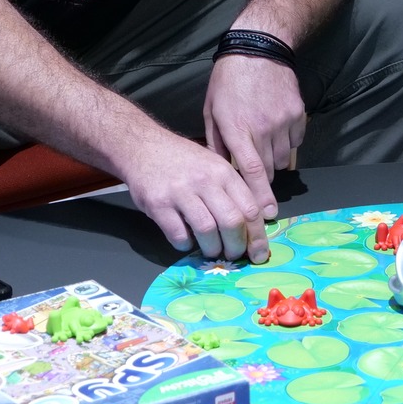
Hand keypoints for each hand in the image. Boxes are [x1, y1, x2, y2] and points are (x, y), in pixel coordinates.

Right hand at [119, 126, 271, 262]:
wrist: (143, 147)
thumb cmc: (184, 161)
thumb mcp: (214, 166)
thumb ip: (233, 191)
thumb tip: (253, 226)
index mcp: (224, 172)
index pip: (250, 209)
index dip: (257, 236)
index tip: (259, 254)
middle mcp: (205, 181)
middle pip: (232, 222)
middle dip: (236, 247)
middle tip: (233, 255)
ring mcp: (180, 192)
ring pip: (207, 231)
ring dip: (212, 249)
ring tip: (210, 250)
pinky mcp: (158, 204)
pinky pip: (179, 235)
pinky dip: (186, 245)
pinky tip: (186, 241)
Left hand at [203, 53, 303, 215]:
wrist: (259, 49)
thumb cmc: (228, 80)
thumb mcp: (212, 110)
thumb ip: (216, 142)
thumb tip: (221, 170)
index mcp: (237, 129)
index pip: (250, 171)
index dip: (258, 196)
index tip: (266, 214)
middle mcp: (262, 128)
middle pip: (268, 170)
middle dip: (262, 180)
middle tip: (256, 177)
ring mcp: (283, 121)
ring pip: (283, 158)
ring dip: (274, 160)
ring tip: (264, 144)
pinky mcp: (298, 114)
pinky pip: (295, 141)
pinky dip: (287, 142)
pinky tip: (276, 129)